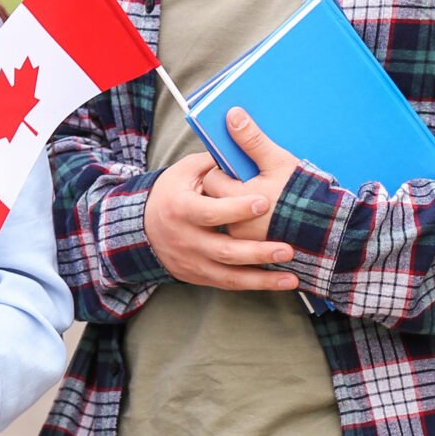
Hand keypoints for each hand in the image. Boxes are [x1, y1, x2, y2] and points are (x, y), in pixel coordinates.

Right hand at [144, 147, 296, 292]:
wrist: (143, 228)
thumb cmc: (171, 193)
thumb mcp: (184, 172)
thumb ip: (214, 164)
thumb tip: (244, 149)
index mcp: (181, 209)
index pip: (211, 212)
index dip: (237, 209)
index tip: (264, 202)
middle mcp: (186, 240)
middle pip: (225, 251)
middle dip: (257, 252)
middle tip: (287, 249)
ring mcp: (193, 262)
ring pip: (230, 276)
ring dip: (263, 278)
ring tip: (291, 276)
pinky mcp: (200, 276)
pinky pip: (230, 284)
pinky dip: (256, 285)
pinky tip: (281, 283)